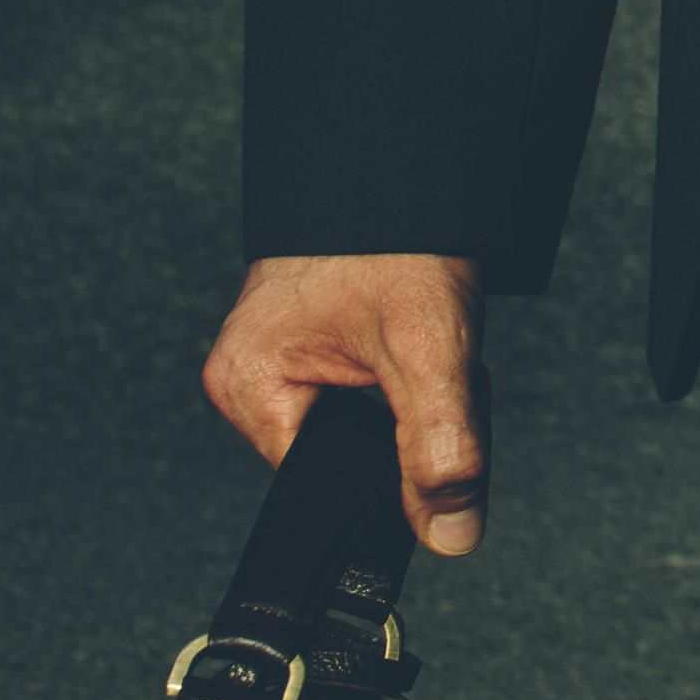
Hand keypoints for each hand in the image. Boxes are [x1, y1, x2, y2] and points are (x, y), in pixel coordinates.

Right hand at [203, 254, 490, 555]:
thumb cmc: (399, 242)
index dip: (394, 472)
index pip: (327, 486)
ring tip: (433, 340)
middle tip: (440, 364)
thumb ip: (441, 449)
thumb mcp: (429, 352)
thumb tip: (450, 539)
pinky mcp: (317, 342)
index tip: (437, 422)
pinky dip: (417, 369)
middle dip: (415, 422)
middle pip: (354, 454)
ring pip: (374, 421)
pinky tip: (428, 334)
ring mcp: (282, 359)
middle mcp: (252, 381)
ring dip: (422, 392)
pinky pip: (376, 386)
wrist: (407, 159)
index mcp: (249, 392)